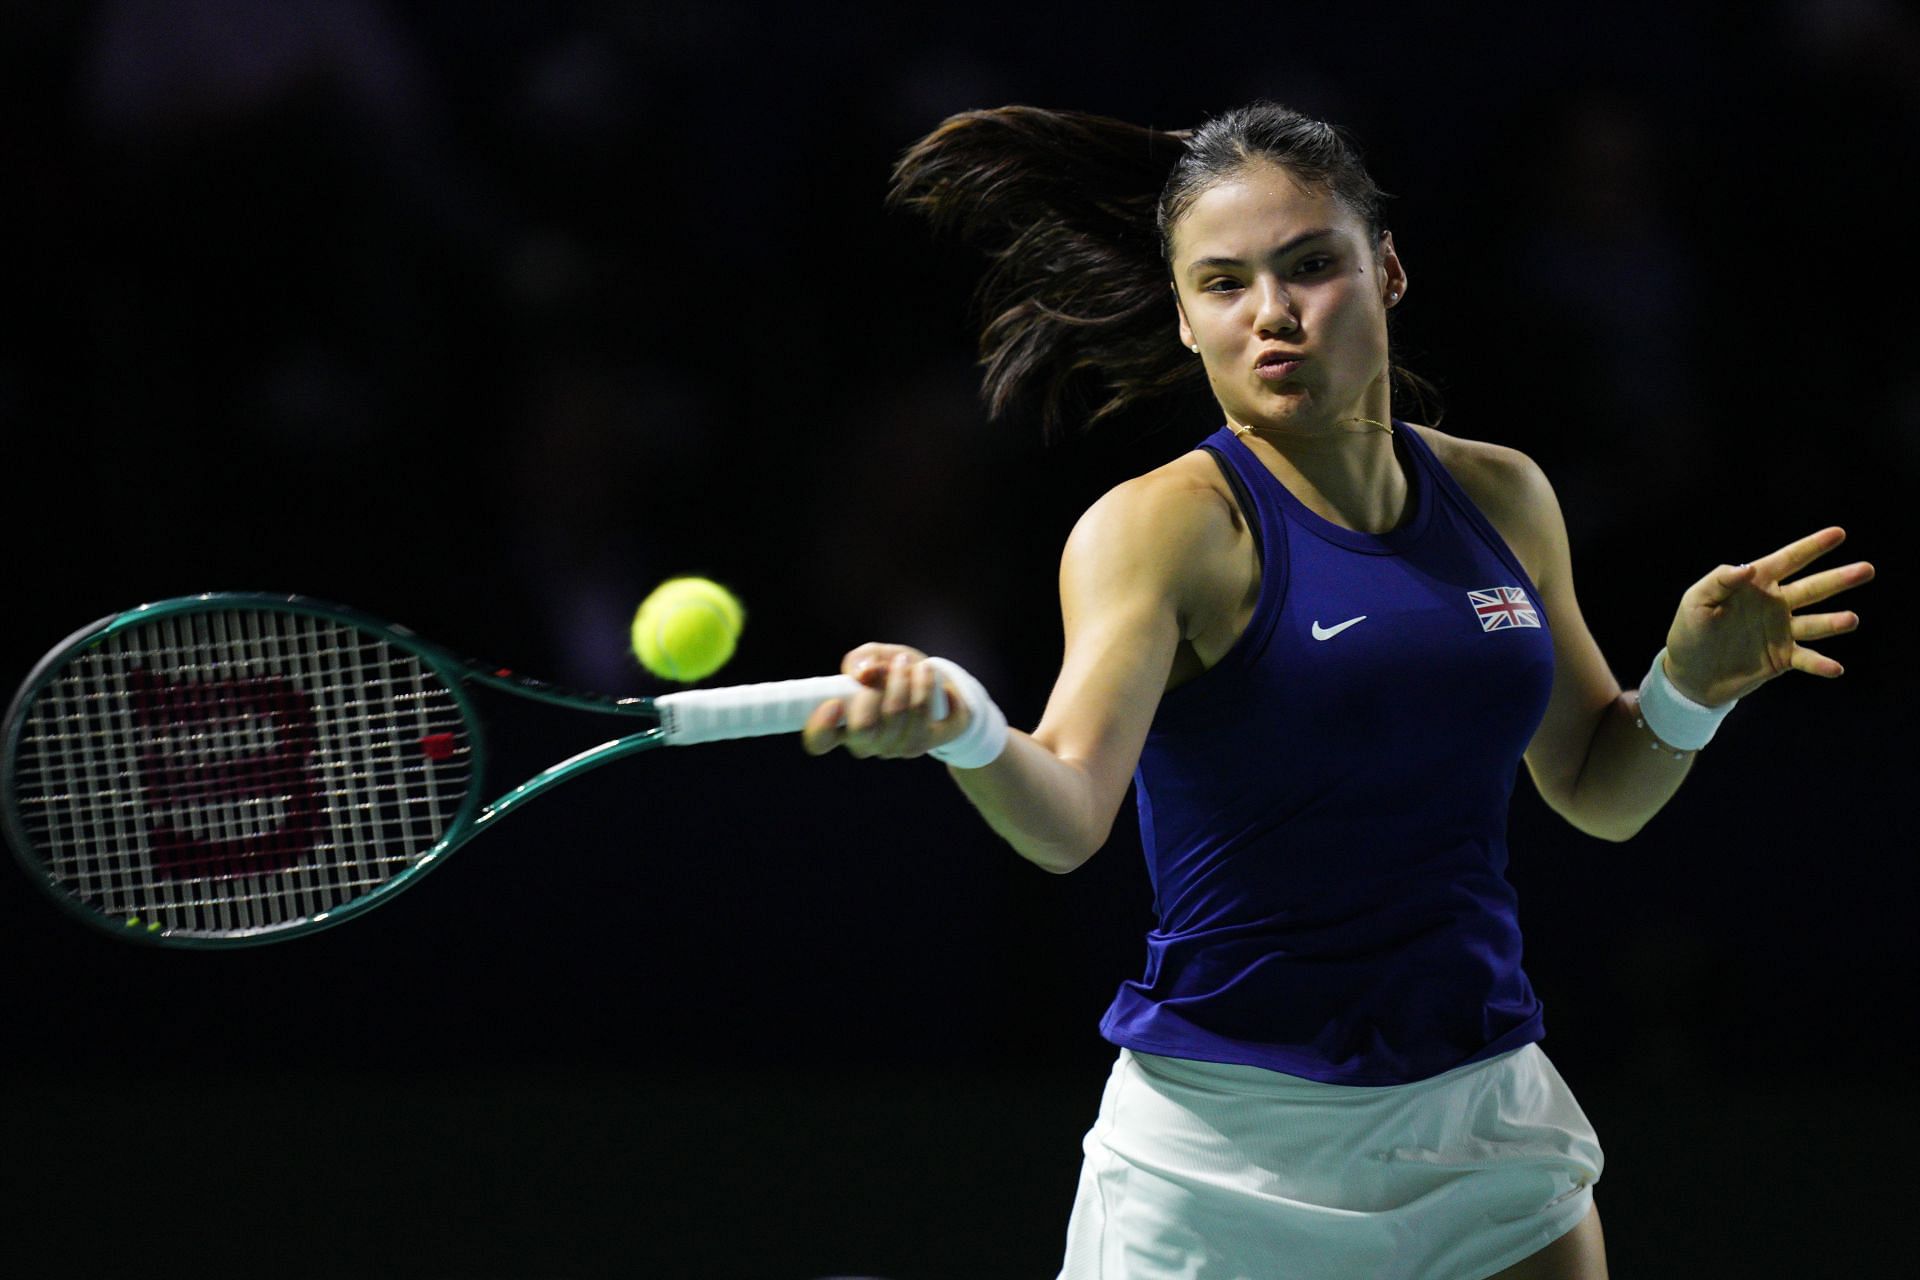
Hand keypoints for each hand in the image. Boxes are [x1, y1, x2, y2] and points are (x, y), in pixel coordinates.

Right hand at [800, 642, 970, 758]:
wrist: (934, 685)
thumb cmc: (892, 671)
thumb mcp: (873, 656)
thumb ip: (862, 659)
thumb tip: (863, 674)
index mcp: (839, 724)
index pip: (819, 740)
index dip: (821, 727)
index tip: (834, 703)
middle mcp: (861, 742)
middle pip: (862, 731)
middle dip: (873, 694)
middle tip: (881, 669)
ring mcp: (889, 748)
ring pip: (894, 719)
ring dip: (901, 682)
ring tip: (904, 662)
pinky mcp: (917, 746)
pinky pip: (920, 716)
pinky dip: (923, 687)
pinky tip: (924, 671)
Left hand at [1663, 526, 1873, 705]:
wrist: (1689, 675)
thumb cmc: (1690, 632)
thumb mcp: (1696, 601)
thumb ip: (1720, 581)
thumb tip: (1748, 568)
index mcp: (1757, 584)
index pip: (1789, 560)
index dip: (1813, 546)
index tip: (1839, 533)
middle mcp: (1776, 604)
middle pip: (1813, 588)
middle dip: (1839, 579)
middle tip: (1866, 569)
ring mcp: (1782, 631)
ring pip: (1816, 623)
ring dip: (1834, 621)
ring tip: (1852, 619)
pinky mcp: (1783, 658)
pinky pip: (1807, 659)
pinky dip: (1821, 664)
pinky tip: (1835, 667)